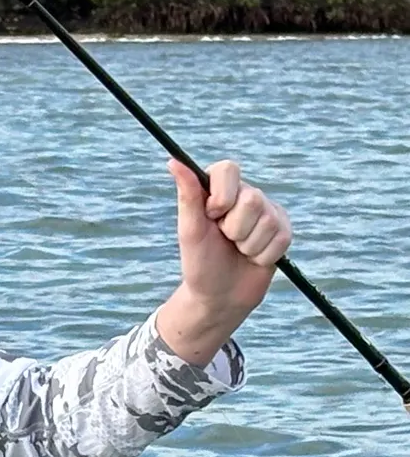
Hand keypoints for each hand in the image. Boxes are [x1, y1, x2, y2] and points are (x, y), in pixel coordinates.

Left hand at [163, 158, 291, 346]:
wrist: (220, 295)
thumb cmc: (200, 262)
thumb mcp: (190, 230)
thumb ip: (188, 195)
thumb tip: (173, 161)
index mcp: (218, 189)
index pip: (228, 169)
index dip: (222, 196)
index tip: (212, 216)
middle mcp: (245, 195)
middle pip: (252, 199)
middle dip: (234, 228)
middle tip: (225, 240)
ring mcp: (267, 212)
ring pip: (268, 221)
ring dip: (248, 245)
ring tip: (238, 250)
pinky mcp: (283, 231)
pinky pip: (281, 239)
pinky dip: (263, 255)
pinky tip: (253, 258)